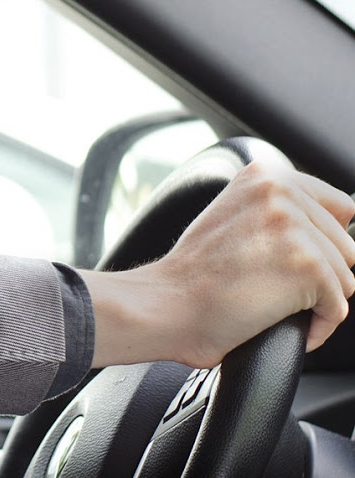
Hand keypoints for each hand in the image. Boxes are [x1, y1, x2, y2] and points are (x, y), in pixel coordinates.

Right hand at [84, 161, 354, 368]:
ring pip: (344, 278)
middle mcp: (282, 191)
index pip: (338, 208)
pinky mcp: (308, 266)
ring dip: (314, 301)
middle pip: (345, 245)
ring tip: (270, 305)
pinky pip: (337, 308)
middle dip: (317, 274)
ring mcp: (296, 227)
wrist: (163, 305)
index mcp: (265, 174)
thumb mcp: (232, 216)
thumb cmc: (191, 275)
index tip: (287, 262)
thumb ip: (276, 209)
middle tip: (269, 285)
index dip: (319, 243)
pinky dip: (315, 326)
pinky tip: (276, 322)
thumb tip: (337, 224)